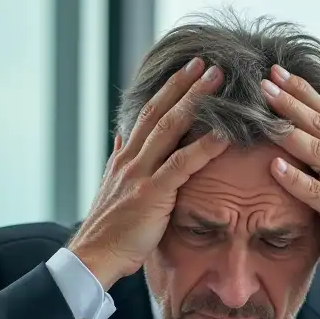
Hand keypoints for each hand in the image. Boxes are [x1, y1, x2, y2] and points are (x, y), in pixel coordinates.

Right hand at [68, 59, 227, 289]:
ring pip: (170, 129)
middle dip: (184, 85)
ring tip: (217, 82)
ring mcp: (140, 174)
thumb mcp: (111, 187)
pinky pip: (182, 165)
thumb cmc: (109, 229)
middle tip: (208, 63)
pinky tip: (224, 134)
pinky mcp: (152, 194)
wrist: (95, 255)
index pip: (148, 114)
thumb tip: (122, 137)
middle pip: (160, 112)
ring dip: (195, 102)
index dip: (169, 89)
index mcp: (124, 157)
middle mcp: (131, 159)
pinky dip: (204, 147)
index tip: (188, 69)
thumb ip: (118, 160)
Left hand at [260, 65, 319, 305]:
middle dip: (290, 99)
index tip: (277, 73)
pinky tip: (273, 165)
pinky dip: (293, 177)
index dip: (302, 92)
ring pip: (317, 149)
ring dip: (287, 128)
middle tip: (263, 80)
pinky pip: (314, 191)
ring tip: (262, 113)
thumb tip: (300, 156)